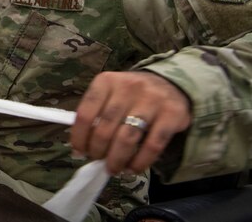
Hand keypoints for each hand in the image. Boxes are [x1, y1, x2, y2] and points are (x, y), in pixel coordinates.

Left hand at [70, 71, 191, 174]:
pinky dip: (140, 161)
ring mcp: (152, 100)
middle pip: (105, 128)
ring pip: (127, 138)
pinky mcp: (173, 114)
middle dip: (98, 151)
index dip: (80, 137)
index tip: (79, 152)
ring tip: (113, 169)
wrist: (170, 83)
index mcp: (106, 81)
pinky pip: (153, 145)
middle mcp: (128, 87)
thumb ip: (96, 114)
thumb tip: (81, 146)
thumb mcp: (110, 94)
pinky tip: (133, 168)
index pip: (85, 113)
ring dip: (117, 159)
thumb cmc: (131, 94)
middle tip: (98, 161)